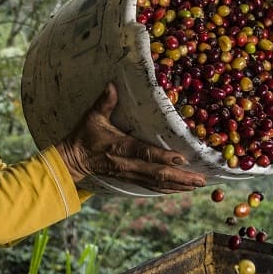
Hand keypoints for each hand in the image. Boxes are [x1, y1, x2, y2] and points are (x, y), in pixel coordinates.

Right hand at [55, 83, 206, 193]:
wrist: (72, 161)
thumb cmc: (83, 136)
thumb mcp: (92, 117)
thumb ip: (105, 102)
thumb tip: (112, 84)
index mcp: (120, 148)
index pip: (144, 153)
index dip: (163, 157)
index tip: (182, 159)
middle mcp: (127, 164)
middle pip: (157, 174)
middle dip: (180, 177)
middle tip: (200, 179)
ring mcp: (129, 175)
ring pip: (157, 183)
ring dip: (178, 185)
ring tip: (197, 185)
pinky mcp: (130, 180)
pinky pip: (152, 187)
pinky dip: (168, 189)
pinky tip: (181, 189)